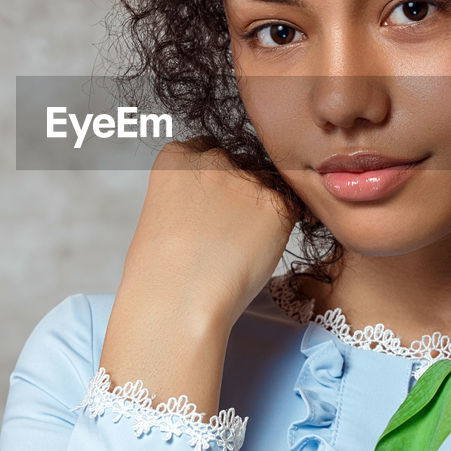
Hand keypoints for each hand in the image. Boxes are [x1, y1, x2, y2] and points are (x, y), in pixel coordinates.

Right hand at [120, 137, 297, 328]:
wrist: (178, 301)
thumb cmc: (162, 272)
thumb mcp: (163, 214)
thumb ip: (193, 193)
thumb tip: (223, 200)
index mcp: (177, 157)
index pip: (206, 149)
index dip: (212, 181)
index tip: (207, 205)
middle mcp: (212, 158)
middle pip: (239, 164)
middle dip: (238, 191)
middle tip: (225, 232)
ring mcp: (246, 179)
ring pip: (266, 187)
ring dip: (260, 209)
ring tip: (237, 248)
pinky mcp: (277, 205)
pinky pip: (288, 210)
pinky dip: (278, 230)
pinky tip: (254, 252)